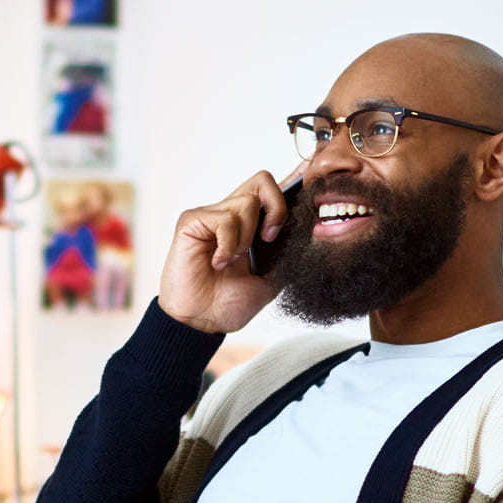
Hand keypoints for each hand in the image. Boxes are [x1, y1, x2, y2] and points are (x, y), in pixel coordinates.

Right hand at [157, 163, 305, 334]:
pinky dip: (228, 245)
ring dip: (247, 237)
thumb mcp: (271, 280)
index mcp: (251, 226)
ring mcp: (211, 215)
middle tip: (270, 238)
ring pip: (246, 202)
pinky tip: (217, 263)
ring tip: (233, 261)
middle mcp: (231, 214)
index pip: (272, 192)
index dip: (293, 184)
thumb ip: (285, 254)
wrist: (202, 322)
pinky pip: (224, 219)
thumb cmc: (229, 303)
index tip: (310, 188)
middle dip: (276, 208)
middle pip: (263, 181)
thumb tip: (310, 232)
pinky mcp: (192, 221)